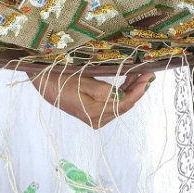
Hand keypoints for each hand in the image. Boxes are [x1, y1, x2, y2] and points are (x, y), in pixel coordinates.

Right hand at [33, 68, 154, 127]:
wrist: (45, 83)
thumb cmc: (62, 78)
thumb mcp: (82, 80)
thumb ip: (102, 90)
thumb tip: (122, 96)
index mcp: (95, 112)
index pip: (124, 103)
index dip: (138, 90)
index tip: (148, 76)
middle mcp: (97, 119)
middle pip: (125, 105)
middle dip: (138, 89)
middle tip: (147, 73)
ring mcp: (96, 118)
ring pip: (120, 105)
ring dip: (131, 90)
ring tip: (139, 74)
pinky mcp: (94, 114)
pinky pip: (113, 105)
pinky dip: (122, 93)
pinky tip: (127, 81)